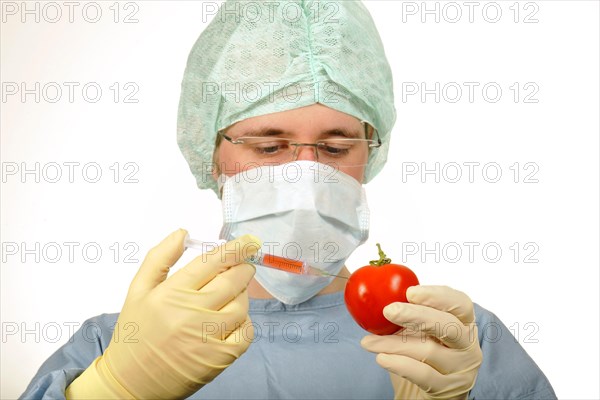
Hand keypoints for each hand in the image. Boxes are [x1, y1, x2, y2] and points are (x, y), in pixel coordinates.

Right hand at [66, 229, 260, 398]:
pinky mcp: (220, 358)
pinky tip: (230, 319)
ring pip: (241, 305)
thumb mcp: (138, 289)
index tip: (250, 241)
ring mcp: (208, 338)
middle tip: (243, 264)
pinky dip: (244, 322)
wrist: (131, 382)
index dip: (236, 248)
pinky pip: (246, 331)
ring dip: (241, 294)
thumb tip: (183, 233)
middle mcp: (191, 314)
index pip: (213, 262)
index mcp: (171, 293)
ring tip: (228, 294)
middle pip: (233, 280)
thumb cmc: (136, 333)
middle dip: (243, 267)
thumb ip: (160, 257)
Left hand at [361, 285, 482, 399]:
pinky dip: (399, 364)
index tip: (410, 292)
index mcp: (463, 323)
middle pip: (448, 326)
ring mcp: (461, 369)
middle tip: (388, 310)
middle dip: (417, 315)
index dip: (437, 296)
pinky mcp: (448, 389)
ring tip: (369, 342)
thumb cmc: (419, 355)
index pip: (461, 304)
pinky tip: (381, 358)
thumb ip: (406, 314)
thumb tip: (375, 295)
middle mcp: (467, 345)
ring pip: (428, 351)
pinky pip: (422, 374)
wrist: (422, 393)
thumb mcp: (417, 332)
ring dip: (394, 344)